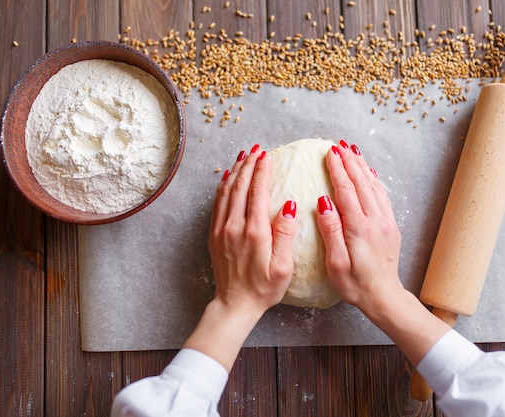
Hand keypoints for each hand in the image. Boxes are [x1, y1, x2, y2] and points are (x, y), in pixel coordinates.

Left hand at [208, 144, 296, 314]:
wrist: (234, 305)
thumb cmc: (263, 289)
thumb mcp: (283, 267)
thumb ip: (286, 235)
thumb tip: (289, 206)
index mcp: (254, 232)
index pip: (257, 192)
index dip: (262, 171)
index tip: (266, 155)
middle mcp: (235, 226)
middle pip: (240, 186)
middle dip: (248, 165)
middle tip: (257, 150)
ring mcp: (221, 230)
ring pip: (226, 192)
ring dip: (235, 172)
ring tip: (244, 157)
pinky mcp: (214, 235)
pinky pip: (217, 204)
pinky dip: (223, 187)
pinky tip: (228, 179)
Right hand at [316, 140, 449, 365]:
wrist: (384, 297)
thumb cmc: (355, 285)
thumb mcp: (336, 263)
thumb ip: (330, 231)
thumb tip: (323, 203)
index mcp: (359, 228)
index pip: (346, 190)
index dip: (337, 169)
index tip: (329, 153)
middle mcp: (375, 220)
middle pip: (361, 183)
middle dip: (350, 162)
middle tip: (339, 145)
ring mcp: (386, 222)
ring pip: (374, 187)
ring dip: (362, 167)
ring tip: (352, 152)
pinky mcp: (391, 227)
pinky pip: (383, 197)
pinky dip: (374, 181)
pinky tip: (369, 174)